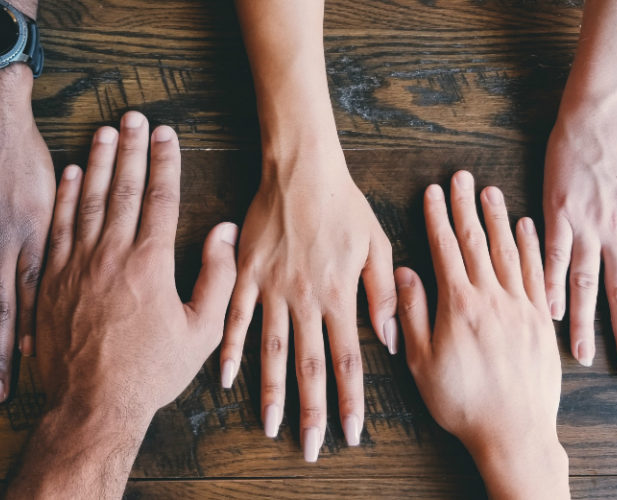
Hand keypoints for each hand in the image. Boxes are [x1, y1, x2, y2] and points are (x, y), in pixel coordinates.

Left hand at [35, 112, 237, 416]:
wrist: (92, 405)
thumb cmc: (150, 372)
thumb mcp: (201, 332)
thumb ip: (217, 277)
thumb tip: (223, 232)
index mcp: (150, 264)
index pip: (159, 198)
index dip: (165, 161)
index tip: (167, 134)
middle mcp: (111, 255)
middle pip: (122, 188)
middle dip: (131, 148)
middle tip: (134, 117)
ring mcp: (76, 265)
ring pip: (88, 200)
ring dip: (98, 162)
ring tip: (105, 131)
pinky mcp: (50, 279)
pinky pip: (58, 226)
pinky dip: (65, 197)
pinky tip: (71, 173)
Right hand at [219, 145, 396, 461]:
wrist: (301, 168)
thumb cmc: (344, 204)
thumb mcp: (377, 244)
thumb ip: (382, 294)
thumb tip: (390, 340)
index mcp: (339, 295)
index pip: (348, 360)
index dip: (350, 400)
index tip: (351, 433)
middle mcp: (305, 299)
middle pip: (309, 366)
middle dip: (312, 411)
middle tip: (311, 448)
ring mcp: (272, 288)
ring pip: (271, 351)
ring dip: (271, 392)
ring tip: (270, 426)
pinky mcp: (247, 274)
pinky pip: (236, 318)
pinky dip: (230, 349)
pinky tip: (226, 378)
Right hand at [397, 171, 567, 498]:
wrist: (514, 433)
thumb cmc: (462, 403)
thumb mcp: (421, 362)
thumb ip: (412, 314)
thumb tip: (403, 273)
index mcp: (459, 306)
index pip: (446, 249)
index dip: (437, 217)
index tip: (433, 192)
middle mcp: (492, 298)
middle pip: (477, 242)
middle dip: (466, 206)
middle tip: (462, 176)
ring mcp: (521, 308)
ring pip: (508, 251)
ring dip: (498, 218)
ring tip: (490, 191)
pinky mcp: (541, 321)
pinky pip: (537, 274)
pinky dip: (531, 247)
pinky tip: (526, 227)